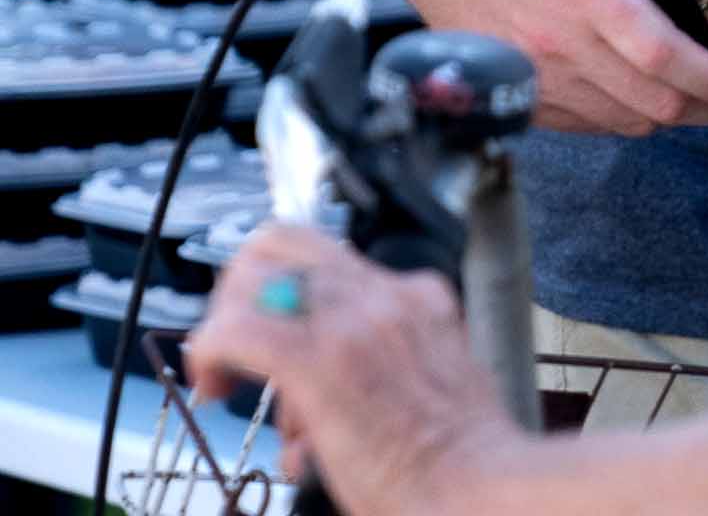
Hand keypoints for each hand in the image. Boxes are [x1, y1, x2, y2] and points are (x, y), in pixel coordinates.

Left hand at [188, 225, 525, 515]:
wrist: (477, 486)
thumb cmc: (459, 455)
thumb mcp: (439, 376)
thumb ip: (390, 355)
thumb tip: (327, 381)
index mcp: (418, 295)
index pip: (329, 255)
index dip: (283, 284)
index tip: (270, 332)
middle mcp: (386, 293)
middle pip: (282, 242)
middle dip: (240, 289)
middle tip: (231, 344)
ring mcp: (353, 321)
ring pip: (254, 277)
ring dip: (225, 324)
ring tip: (226, 386)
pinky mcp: (318, 362)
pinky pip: (237, 330)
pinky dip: (209, 350)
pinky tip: (209, 384)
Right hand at [374, 0, 707, 134]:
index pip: (665, 56)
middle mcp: (557, 41)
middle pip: (651, 103)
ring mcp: (531, 73)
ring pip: (620, 121)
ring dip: (668, 116)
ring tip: (701, 96)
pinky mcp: (513, 91)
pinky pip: (582, 124)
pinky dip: (621, 116)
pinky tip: (641, 92)